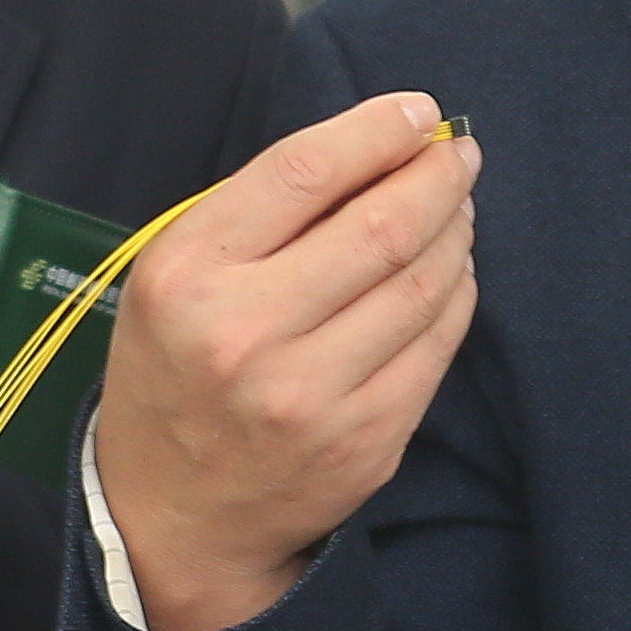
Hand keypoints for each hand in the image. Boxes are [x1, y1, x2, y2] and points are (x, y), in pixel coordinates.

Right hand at [94, 91, 479, 630]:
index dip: (378, 131)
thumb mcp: (174, 277)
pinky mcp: (365, 441)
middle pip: (382, 226)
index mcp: (188, 275)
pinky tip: (450, 274)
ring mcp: (311, 396)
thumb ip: (261, 212)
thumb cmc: (176, 373)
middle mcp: (247, 335)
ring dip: (456, 232)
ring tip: (456, 208)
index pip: (306, 172)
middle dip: (438, 176)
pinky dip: (456, 295)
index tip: (418, 112)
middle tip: (459, 155)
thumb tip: (378, 145)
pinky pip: (437, 346)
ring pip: (422, 284)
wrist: (172, 518)